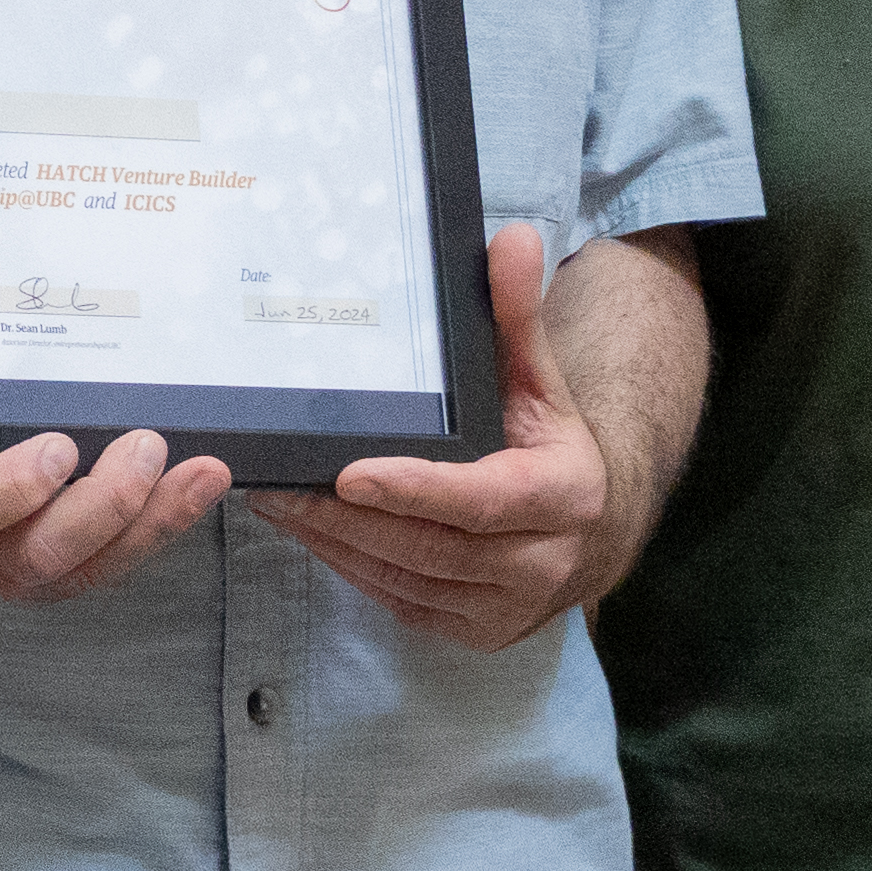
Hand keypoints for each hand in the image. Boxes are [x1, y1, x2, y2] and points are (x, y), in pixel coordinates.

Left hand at [254, 227, 618, 647]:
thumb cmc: (549, 442)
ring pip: (406, 579)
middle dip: (344, 517)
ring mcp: (508, 608)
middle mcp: (542, 562)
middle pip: (428, 546)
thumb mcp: (540, 379)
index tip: (349, 473)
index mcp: (564, 496)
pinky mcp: (475, 632)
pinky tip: (313, 533)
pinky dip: (352, 569)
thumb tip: (510, 238)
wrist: (594, 529)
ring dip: (335, 544)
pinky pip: (400, 602)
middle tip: (277, 481)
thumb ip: (518, 314)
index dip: (416, 489)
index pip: (480, 499)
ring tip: (277, 499)